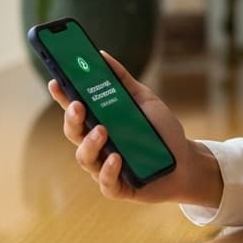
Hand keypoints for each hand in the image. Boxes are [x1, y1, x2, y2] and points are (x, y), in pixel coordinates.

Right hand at [48, 50, 223, 207]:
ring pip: (85, 157)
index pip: (75, 108)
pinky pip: (106, 182)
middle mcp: (98, 145)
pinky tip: (117, 158)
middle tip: (78, 105)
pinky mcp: (118, 187)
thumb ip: (123, 81)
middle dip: (72, 118)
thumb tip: (101, 55)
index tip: (55, 80)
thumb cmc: (162, 131)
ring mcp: (105, 167)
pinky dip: (109, 170)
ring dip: (90, 143)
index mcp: (100, 122)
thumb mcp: (144, 101)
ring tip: (103, 129)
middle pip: (74, 133)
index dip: (63, 96)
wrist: (186, 161)